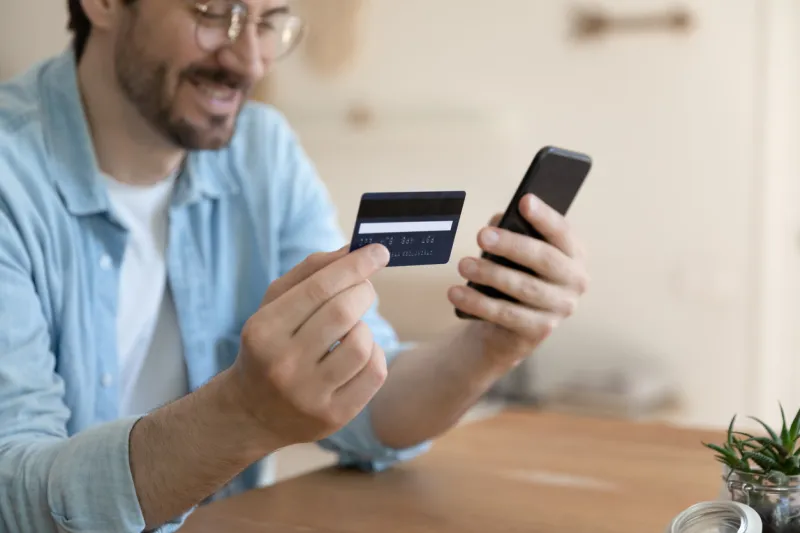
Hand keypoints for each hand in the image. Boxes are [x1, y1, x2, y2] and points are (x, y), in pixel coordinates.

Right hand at [231, 243, 390, 448]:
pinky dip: (374, 354)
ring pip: (362, 344)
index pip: (319, 288)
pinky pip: (375, 372)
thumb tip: (354, 250)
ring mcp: (309, 394)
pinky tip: (358, 353)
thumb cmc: (269, 346)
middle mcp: (284, 364)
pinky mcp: (334, 415)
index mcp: (264, 330)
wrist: (251, 414)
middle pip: (344, 312)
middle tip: (362, 289)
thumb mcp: (274, 306)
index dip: (354, 265)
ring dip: (365, 327)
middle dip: (362, 291)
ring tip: (351, 329)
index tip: (378, 251)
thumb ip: (310, 273)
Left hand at [448, 193, 589, 363]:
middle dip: (511, 245)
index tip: (525, 200)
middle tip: (482, 235)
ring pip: (524, 287)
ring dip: (490, 274)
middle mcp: (575, 281)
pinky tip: (457, 293)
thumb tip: (497, 224)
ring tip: (463, 265)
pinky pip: (507, 315)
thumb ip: (510, 232)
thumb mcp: (513, 252)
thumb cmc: (514, 275)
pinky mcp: (539, 331)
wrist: (508, 326)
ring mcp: (560, 309)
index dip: (544, 217)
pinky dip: (479, 303)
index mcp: (574, 254)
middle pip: (544, 259)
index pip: (562, 232)